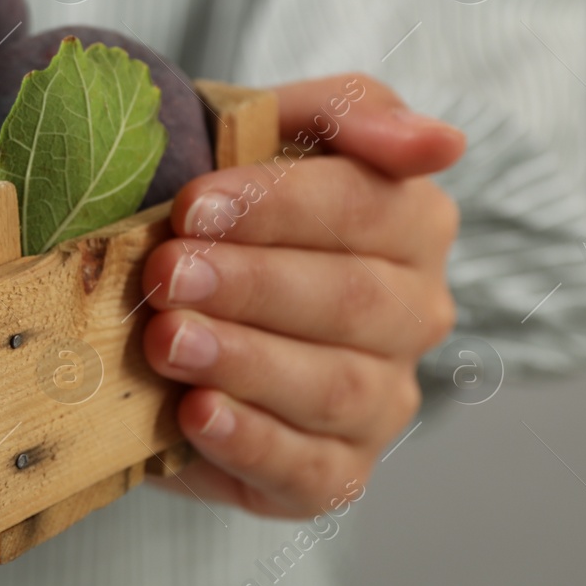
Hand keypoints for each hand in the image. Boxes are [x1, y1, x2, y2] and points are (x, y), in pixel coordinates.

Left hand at [142, 75, 464, 517]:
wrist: (145, 306)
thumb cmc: (217, 206)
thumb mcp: (260, 129)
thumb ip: (348, 111)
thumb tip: (440, 141)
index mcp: (411, 222)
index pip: (362, 207)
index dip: (274, 206)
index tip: (191, 206)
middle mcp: (413, 315)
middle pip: (349, 299)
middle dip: (250, 284)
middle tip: (165, 274)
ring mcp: (382, 400)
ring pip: (333, 386)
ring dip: (244, 361)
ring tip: (167, 340)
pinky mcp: (335, 473)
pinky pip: (310, 470)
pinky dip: (251, 442)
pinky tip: (197, 414)